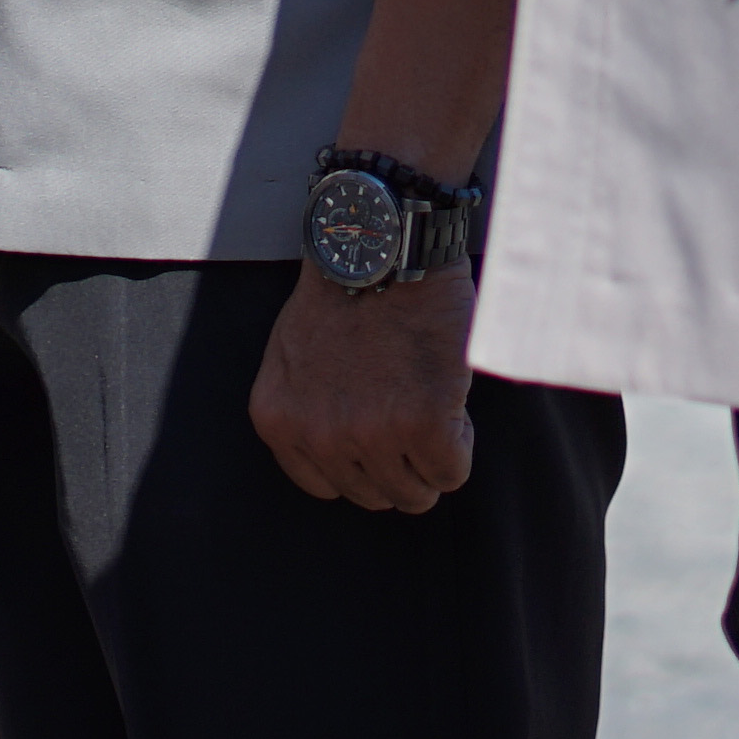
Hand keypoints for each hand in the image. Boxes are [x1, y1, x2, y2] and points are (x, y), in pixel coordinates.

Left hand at [251, 265, 478, 513]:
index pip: (327, 486)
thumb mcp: (294, 353)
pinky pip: (451, 471)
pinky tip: (452, 401)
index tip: (379, 428)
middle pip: (375, 495)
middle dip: (399, 462)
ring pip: (415, 494)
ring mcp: (372, 434)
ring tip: (433, 403)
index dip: (361, 460)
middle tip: (412, 411)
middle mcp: (319, 436)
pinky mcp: (425, 424)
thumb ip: (307, 407)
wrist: (385, 242)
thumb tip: (342, 453)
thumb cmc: (347, 287)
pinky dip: (460, 443)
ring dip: (431, 455)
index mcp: (279, 420)